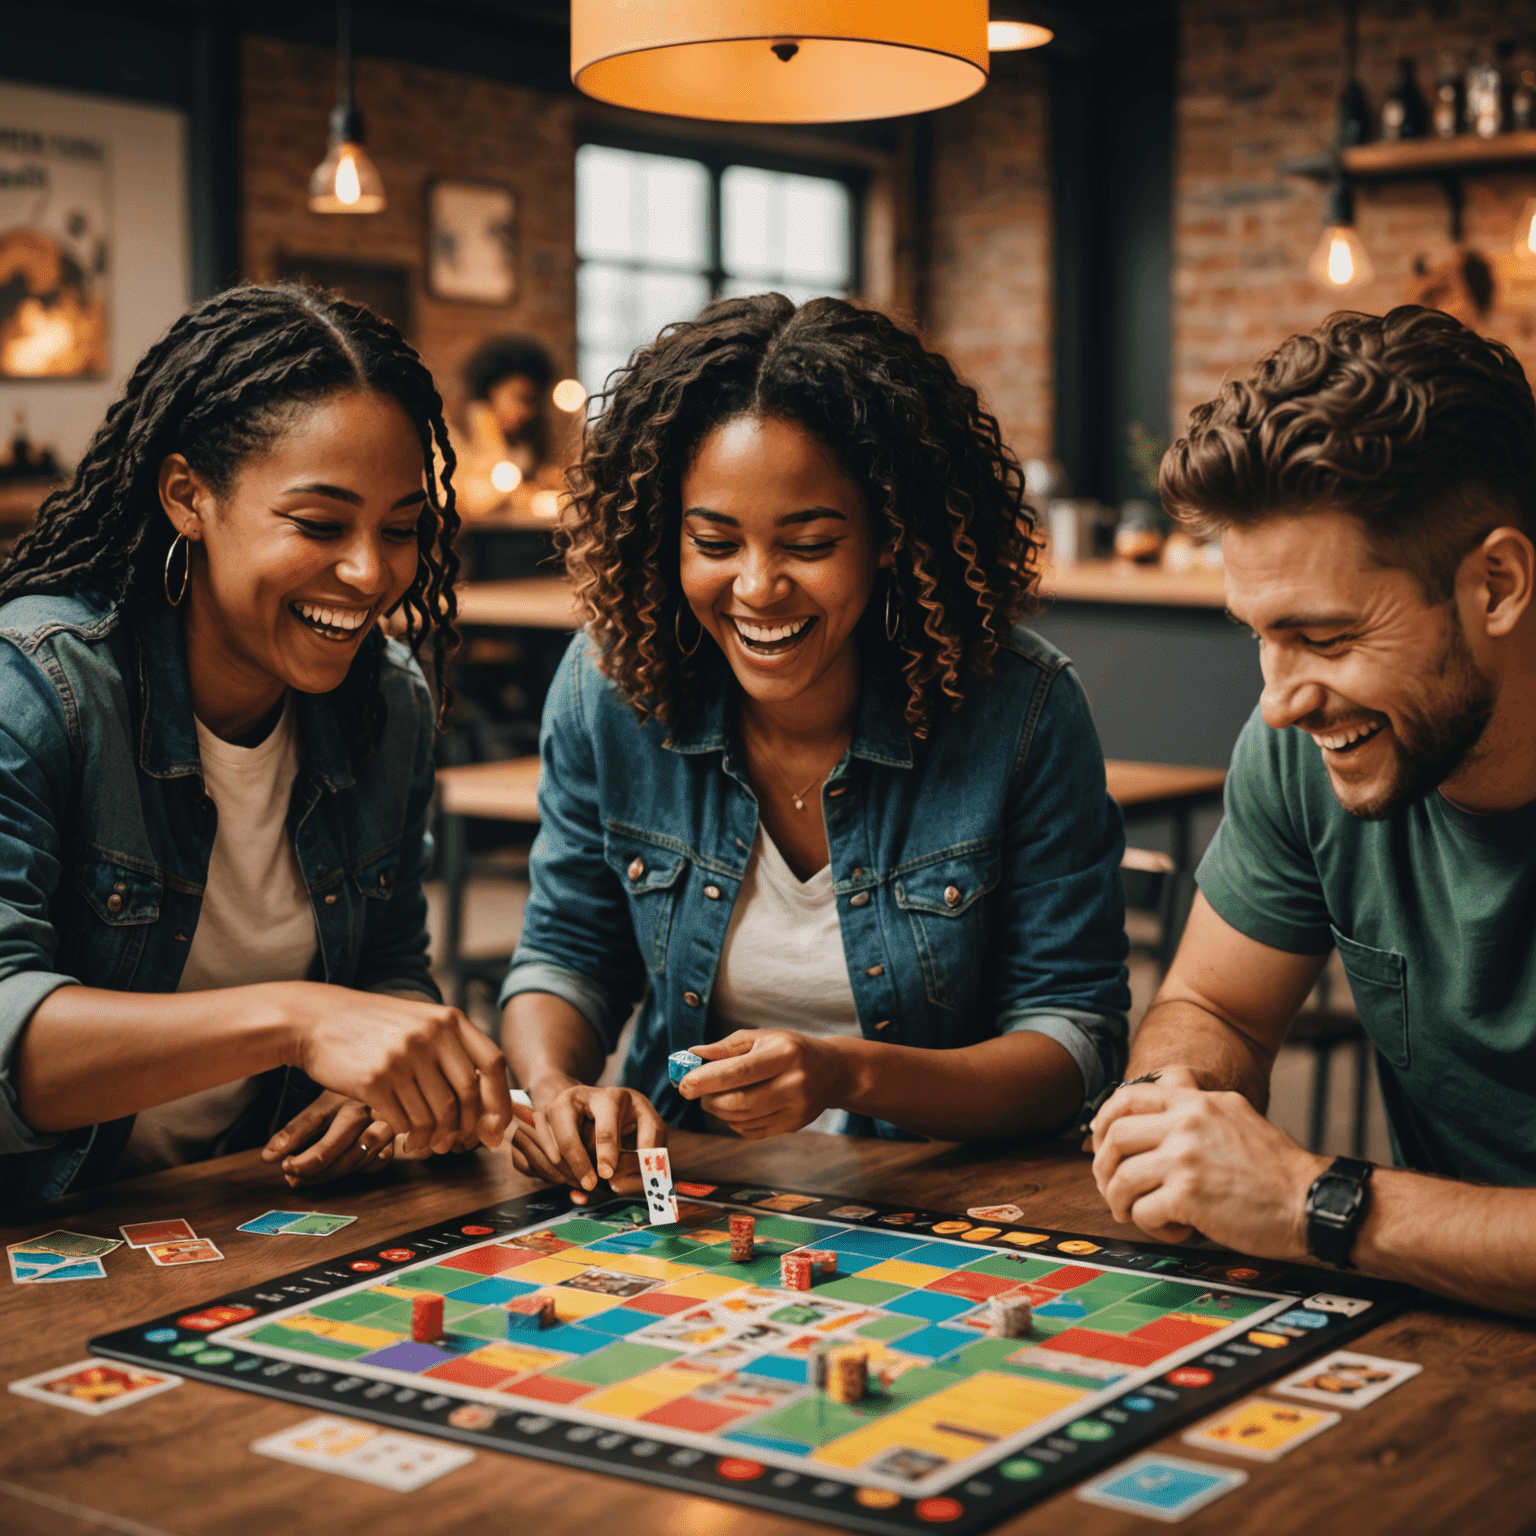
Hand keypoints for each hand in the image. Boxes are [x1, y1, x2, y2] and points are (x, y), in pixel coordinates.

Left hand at [261, 1091, 393, 1185]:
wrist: (386, 1083)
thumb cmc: (349, 1097)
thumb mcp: (322, 1106)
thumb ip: (296, 1130)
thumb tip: (268, 1156)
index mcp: (345, 1095)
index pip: (314, 1122)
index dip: (293, 1143)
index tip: (278, 1161)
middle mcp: (367, 1109)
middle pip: (336, 1145)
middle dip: (310, 1166)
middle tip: (290, 1174)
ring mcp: (386, 1124)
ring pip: (356, 1158)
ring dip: (328, 1175)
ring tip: (303, 1178)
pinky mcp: (397, 1139)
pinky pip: (375, 1163)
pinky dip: (355, 1172)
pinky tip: (338, 1172)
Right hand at [274, 982, 511, 1155]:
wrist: (317, 1020)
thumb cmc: (375, 1029)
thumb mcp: (421, 1023)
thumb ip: (453, 1052)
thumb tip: (487, 1106)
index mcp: (449, 1019)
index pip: (492, 1064)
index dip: (500, 1101)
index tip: (496, 1128)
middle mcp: (430, 1035)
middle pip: (466, 1096)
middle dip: (466, 1128)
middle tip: (456, 1144)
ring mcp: (403, 1057)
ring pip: (437, 1114)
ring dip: (436, 1138)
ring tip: (429, 1144)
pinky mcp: (375, 1081)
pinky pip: (406, 1122)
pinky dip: (411, 1137)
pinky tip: (407, 1138)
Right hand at [512, 1080, 665, 1201]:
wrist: (591, 1102)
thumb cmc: (625, 1115)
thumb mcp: (646, 1119)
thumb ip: (652, 1139)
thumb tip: (646, 1163)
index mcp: (607, 1097)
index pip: (604, 1128)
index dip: (606, 1152)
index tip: (607, 1173)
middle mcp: (574, 1098)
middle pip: (568, 1138)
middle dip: (579, 1165)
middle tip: (590, 1184)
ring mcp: (551, 1109)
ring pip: (551, 1149)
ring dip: (565, 1172)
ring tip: (582, 1184)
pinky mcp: (536, 1122)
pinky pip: (534, 1154)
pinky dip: (549, 1172)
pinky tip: (567, 1180)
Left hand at [677, 1030, 847, 1139]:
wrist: (833, 1071)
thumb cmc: (791, 1049)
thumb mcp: (763, 1037)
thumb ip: (726, 1047)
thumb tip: (691, 1056)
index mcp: (786, 1054)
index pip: (741, 1071)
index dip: (708, 1079)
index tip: (684, 1084)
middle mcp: (794, 1084)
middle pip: (739, 1102)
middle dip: (709, 1099)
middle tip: (696, 1091)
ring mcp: (796, 1109)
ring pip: (742, 1119)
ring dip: (719, 1111)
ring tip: (715, 1096)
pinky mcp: (793, 1126)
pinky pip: (751, 1131)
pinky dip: (733, 1121)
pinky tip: (735, 1107)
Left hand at [1090, 1078, 1326, 1256]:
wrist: (1311, 1200)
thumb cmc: (1274, 1167)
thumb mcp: (1234, 1113)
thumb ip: (1196, 1102)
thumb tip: (1164, 1088)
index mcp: (1195, 1102)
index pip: (1127, 1098)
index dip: (1103, 1121)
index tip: (1100, 1143)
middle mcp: (1186, 1123)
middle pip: (1114, 1137)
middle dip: (1104, 1168)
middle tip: (1113, 1188)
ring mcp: (1185, 1158)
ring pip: (1121, 1178)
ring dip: (1121, 1202)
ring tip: (1137, 1214)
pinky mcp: (1189, 1195)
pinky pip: (1143, 1211)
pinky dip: (1150, 1226)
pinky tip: (1173, 1229)